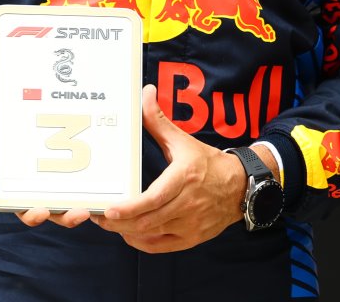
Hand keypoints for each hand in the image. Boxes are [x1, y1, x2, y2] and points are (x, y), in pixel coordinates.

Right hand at [0, 98, 95, 229]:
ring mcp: (62, 171)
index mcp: (16, 182)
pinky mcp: (81, 155)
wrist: (19, 96)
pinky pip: (92, 172)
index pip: (24, 207)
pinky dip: (101, 178)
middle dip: (67, 216)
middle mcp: (41, 182)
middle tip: (78, 212)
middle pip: (55, 209)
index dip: (33, 214)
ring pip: (75, 197)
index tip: (41, 211)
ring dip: (86, 203)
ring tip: (96, 202)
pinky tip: (112, 175)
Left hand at [92, 84, 249, 251]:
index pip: (153, 199)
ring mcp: (190, 224)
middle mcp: (188, 204)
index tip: (110, 209)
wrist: (241, 187)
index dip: (130, 208)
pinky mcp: (191, 238)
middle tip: (98, 216)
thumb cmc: (209, 163)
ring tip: (109, 222)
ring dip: (126, 231)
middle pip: (147, 221)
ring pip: (151, 235)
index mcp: (184, 178)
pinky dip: (141, 242)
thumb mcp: (184, 141)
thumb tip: (146, 93)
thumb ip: (159, 121)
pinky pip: (160, 246)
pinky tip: (129, 233)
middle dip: (118, 222)